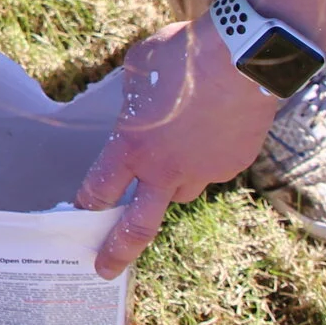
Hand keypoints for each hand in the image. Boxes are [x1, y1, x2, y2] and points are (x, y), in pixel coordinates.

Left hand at [75, 15, 281, 278]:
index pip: (100, 189)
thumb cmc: (184, 55)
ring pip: (180, 192)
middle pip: (137, 226)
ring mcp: (203, 172)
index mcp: (132, 147)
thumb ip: (132, 102)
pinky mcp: (232, 166)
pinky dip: (205, 158)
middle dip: (117, 253)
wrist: (247, 56)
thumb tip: (136, 113)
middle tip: (103, 269)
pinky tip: (210, 130)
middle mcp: (165, 170)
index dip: (87, 204)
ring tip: (174, 156)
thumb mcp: (138, 70)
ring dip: (170, 185)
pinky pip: (211, 170)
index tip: (79, 215)